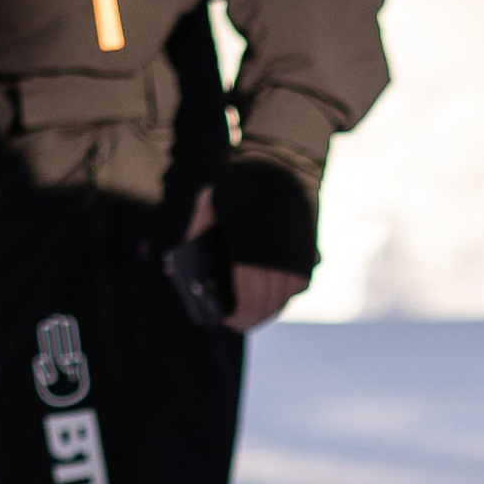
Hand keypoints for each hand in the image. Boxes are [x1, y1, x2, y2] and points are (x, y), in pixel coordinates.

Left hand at [184, 184, 301, 332]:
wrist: (279, 161)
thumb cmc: (237, 184)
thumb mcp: (208, 206)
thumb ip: (195, 235)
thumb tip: (176, 267)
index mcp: (248, 253)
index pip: (248, 300)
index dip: (238, 315)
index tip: (228, 320)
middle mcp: (275, 259)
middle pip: (267, 304)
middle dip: (252, 317)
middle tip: (238, 322)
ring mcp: (294, 256)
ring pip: (285, 297)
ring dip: (270, 309)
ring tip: (255, 313)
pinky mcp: (307, 250)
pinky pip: (299, 283)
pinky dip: (286, 293)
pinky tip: (274, 296)